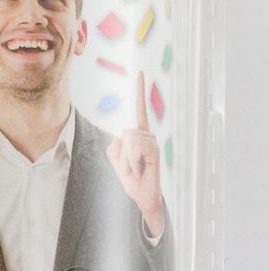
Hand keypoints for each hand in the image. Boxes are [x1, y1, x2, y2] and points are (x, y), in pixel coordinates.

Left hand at [106, 71, 163, 237]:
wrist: (144, 198)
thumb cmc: (133, 181)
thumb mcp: (117, 161)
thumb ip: (115, 147)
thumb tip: (121, 137)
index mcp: (137, 135)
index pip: (138, 109)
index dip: (139, 91)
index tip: (140, 73)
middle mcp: (147, 135)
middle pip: (124, 133)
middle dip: (123, 154)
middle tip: (132, 167)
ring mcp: (152, 143)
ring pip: (129, 141)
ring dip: (128, 160)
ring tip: (137, 169)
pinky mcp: (155, 151)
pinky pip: (135, 149)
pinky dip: (133, 162)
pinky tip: (143, 170)